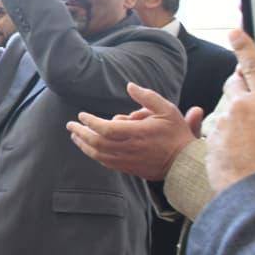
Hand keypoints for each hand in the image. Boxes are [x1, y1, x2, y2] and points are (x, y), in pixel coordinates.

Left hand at [65, 83, 200, 180]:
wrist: (184, 163)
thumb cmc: (175, 134)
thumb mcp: (167, 110)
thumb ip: (147, 97)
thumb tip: (129, 86)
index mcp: (137, 133)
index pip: (106, 128)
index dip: (91, 122)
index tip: (81, 115)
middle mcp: (129, 148)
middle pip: (97, 142)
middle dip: (81, 133)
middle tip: (70, 125)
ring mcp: (127, 160)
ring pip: (98, 154)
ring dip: (83, 145)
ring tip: (74, 136)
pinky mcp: (128, 168)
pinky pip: (105, 162)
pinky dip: (93, 154)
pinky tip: (88, 148)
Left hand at [207, 29, 254, 191]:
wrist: (254, 190)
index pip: (254, 66)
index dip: (244, 47)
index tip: (234, 32)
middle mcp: (243, 106)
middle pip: (234, 84)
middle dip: (238, 86)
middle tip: (247, 102)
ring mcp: (224, 121)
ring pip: (226, 110)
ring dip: (233, 119)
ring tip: (246, 142)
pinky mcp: (211, 136)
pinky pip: (218, 131)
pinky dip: (225, 138)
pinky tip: (235, 154)